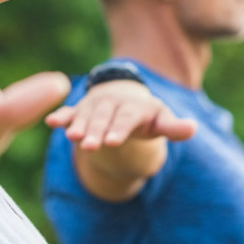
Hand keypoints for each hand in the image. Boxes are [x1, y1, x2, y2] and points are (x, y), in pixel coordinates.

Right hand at [45, 79, 195, 149]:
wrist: (125, 97)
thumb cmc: (146, 116)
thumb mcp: (161, 121)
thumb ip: (173, 127)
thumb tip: (192, 128)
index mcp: (134, 107)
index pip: (127, 119)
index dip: (120, 129)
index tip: (114, 141)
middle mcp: (113, 104)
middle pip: (103, 119)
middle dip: (96, 132)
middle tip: (89, 146)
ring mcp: (95, 106)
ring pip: (85, 116)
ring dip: (77, 126)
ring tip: (71, 138)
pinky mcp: (80, 110)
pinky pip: (70, 112)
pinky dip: (61, 116)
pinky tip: (50, 122)